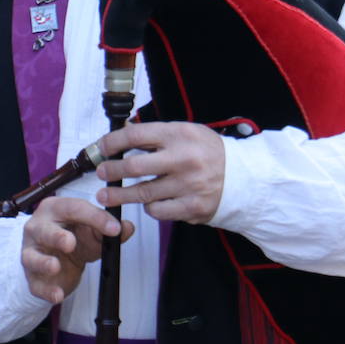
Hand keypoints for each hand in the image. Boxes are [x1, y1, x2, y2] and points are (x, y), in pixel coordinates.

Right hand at [21, 197, 133, 303]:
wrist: (60, 261)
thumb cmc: (74, 237)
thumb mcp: (94, 232)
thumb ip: (110, 229)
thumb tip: (127, 227)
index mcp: (55, 209)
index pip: (74, 208)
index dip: (95, 217)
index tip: (114, 229)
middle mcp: (38, 228)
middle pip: (44, 230)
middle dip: (56, 236)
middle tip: (70, 243)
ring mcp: (31, 252)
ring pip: (32, 257)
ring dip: (43, 262)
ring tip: (55, 266)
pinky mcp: (32, 276)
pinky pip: (36, 284)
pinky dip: (46, 291)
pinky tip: (57, 295)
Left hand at [95, 122, 225, 222]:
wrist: (243, 177)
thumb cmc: (209, 153)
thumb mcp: (187, 133)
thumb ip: (158, 136)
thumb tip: (123, 137)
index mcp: (180, 135)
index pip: (136, 135)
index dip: (113, 142)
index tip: (102, 148)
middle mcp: (183, 159)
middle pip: (134, 166)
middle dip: (111, 170)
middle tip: (101, 173)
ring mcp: (188, 185)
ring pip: (142, 192)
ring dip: (120, 195)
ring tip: (106, 196)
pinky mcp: (191, 207)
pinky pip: (158, 210)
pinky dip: (149, 207)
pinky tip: (148, 203)